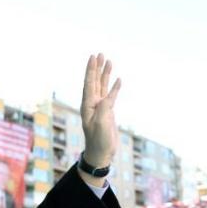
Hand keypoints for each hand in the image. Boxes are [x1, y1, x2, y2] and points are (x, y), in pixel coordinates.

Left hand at [80, 54, 121, 168]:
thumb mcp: (100, 125)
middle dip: (97, 67)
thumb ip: (103, 109)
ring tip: (108, 61)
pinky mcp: (108, 112)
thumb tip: (107, 97)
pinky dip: (115, 87)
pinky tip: (118, 79)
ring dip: (105, 74)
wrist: (101, 154)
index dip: (91, 69)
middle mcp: (92, 104)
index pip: (89, 83)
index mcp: (88, 105)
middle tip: (99, 54)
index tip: (93, 57)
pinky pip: (111, 96)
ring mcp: (100, 107)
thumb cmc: (98, 141)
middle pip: (95, 81)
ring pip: (103, 86)